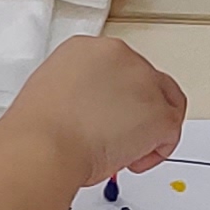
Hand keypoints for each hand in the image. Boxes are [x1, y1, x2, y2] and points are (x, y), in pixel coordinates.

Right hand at [0, 32, 187, 184]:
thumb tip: (93, 112)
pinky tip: (130, 161)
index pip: (121, 68)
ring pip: (167, 105)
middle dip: (138, 112)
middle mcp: (120, 56)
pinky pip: (171, 134)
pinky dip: (155, 153)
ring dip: (151, 130)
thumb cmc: (38, 131)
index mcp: (88, 48)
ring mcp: (144, 82)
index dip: (119, 97)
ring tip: (126, 151)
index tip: (109, 116)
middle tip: (120, 137)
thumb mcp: (53, 93)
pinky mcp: (160, 112)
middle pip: (149, 83)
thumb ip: (81, 93)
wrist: (44, 147)